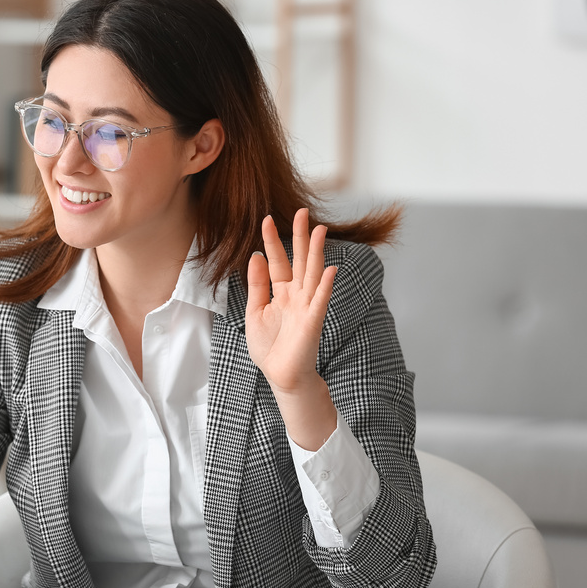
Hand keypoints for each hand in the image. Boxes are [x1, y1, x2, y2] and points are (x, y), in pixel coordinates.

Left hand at [246, 208, 336, 392]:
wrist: (281, 375)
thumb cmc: (269, 347)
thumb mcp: (254, 312)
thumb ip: (256, 286)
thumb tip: (255, 257)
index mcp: (281, 293)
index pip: (277, 261)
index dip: (272, 241)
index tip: (266, 219)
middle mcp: (296, 295)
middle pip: (299, 260)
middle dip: (300, 237)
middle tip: (301, 212)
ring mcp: (307, 307)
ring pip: (313, 274)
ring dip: (317, 252)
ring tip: (319, 229)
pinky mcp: (313, 321)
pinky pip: (321, 300)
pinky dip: (326, 285)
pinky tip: (332, 268)